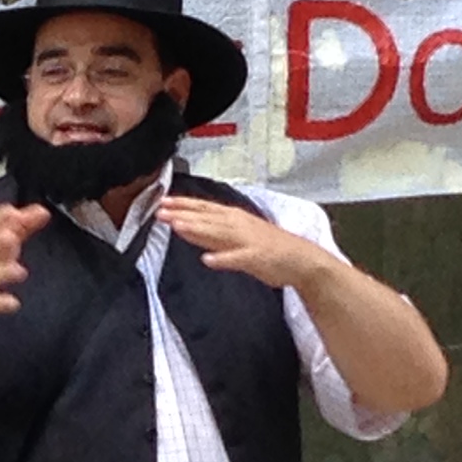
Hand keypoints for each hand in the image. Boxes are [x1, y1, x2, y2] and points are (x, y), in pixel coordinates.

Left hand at [159, 195, 332, 292]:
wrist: (301, 259)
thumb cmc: (269, 248)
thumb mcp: (238, 236)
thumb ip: (213, 233)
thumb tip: (188, 228)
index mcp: (234, 218)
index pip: (204, 208)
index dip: (183, 205)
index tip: (162, 201)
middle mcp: (238, 225)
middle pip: (206, 218)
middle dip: (183, 214)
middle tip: (160, 211)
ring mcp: (247, 241)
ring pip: (218, 233)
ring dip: (197, 230)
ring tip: (177, 226)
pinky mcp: (256, 258)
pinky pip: (237, 258)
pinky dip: (223, 259)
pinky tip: (207, 260)